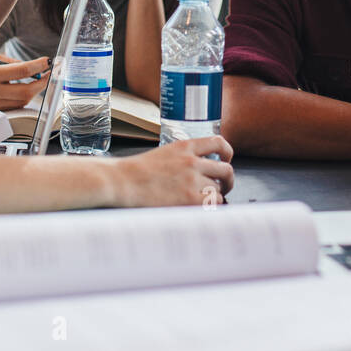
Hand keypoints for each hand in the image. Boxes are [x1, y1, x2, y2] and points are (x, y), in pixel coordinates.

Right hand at [0, 55, 49, 110]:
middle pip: (27, 91)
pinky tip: (25, 88)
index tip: (48, 61)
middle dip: (42, 82)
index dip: (39, 66)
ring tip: (37, 79)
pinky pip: (16, 106)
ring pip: (23, 100)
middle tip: (49, 73)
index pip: (23, 71)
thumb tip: (33, 67)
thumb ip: (12, 62)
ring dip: (34, 90)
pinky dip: (24, 97)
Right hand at [113, 136, 233, 205]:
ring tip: (201, 200)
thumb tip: (201, 169)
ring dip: (213, 196)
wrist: (122, 181)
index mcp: (185, 146)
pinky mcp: (189, 198)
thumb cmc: (136, 171)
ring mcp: (192, 180)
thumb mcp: (163, 153)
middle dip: (228, 181)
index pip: (218, 143)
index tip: (227, 159)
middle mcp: (192, 161)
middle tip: (223, 187)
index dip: (227, 152)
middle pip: (226, 170)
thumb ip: (183, 158)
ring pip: (218, 190)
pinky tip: (197, 207)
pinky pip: (212, 203)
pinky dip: (208, 206)